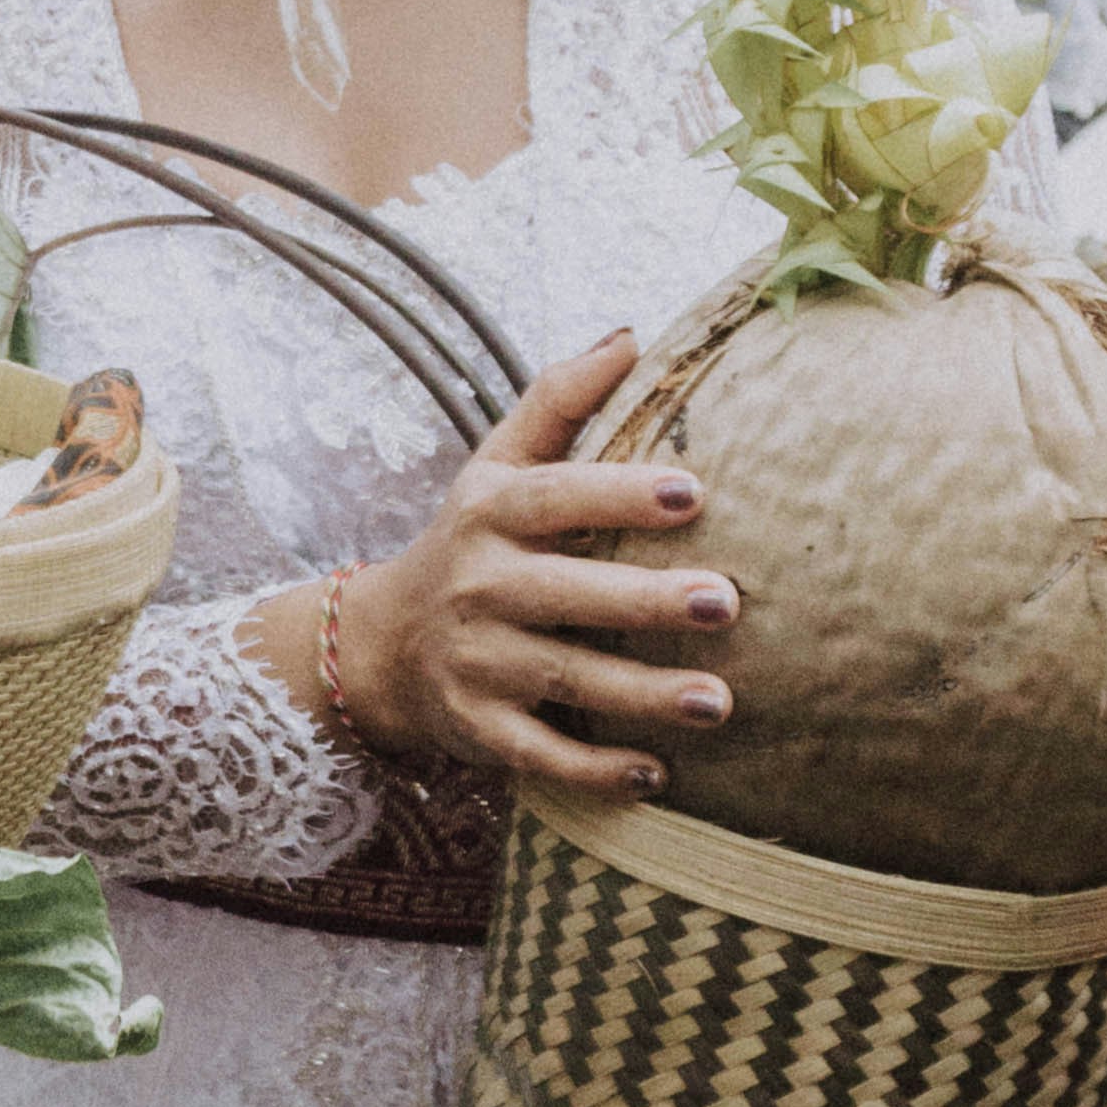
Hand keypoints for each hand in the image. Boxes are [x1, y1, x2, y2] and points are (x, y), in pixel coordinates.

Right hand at [321, 333, 735, 799]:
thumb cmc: (470, 541)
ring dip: (642, 695)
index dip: (621, 494)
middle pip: (567, 593)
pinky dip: (595, 769)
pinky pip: (540, 755)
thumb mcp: (496, 465)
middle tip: (726, 602)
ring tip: (717, 701)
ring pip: (565, 680)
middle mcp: (479, 586)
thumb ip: (560, 401)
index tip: (694, 492)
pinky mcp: (479, 729)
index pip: (557, 497)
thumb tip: (634, 335)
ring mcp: (477, 662)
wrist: (380, 644)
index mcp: (490, 513)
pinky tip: (656, 772)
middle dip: (645, 601)